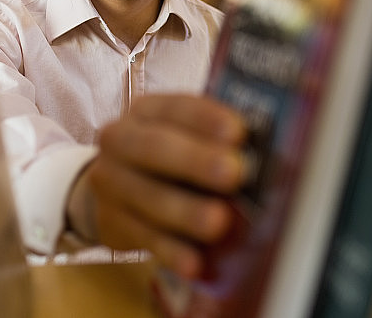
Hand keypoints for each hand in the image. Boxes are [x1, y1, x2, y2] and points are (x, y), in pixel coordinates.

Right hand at [69, 94, 246, 278]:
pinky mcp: (113, 224)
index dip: (207, 119)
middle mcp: (121, 140)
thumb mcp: (181, 134)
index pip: (176, 108)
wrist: (110, 187)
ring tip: (219, 221)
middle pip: (155, 148)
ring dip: (186, 211)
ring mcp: (112, 183)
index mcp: (146, 111)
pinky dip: (171, 252)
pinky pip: (144, 238)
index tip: (238, 132)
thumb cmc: (166, 155)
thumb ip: (214, 139)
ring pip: (149, 197)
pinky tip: (194, 263)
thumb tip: (262, 154)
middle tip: (233, 174)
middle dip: (196, 162)